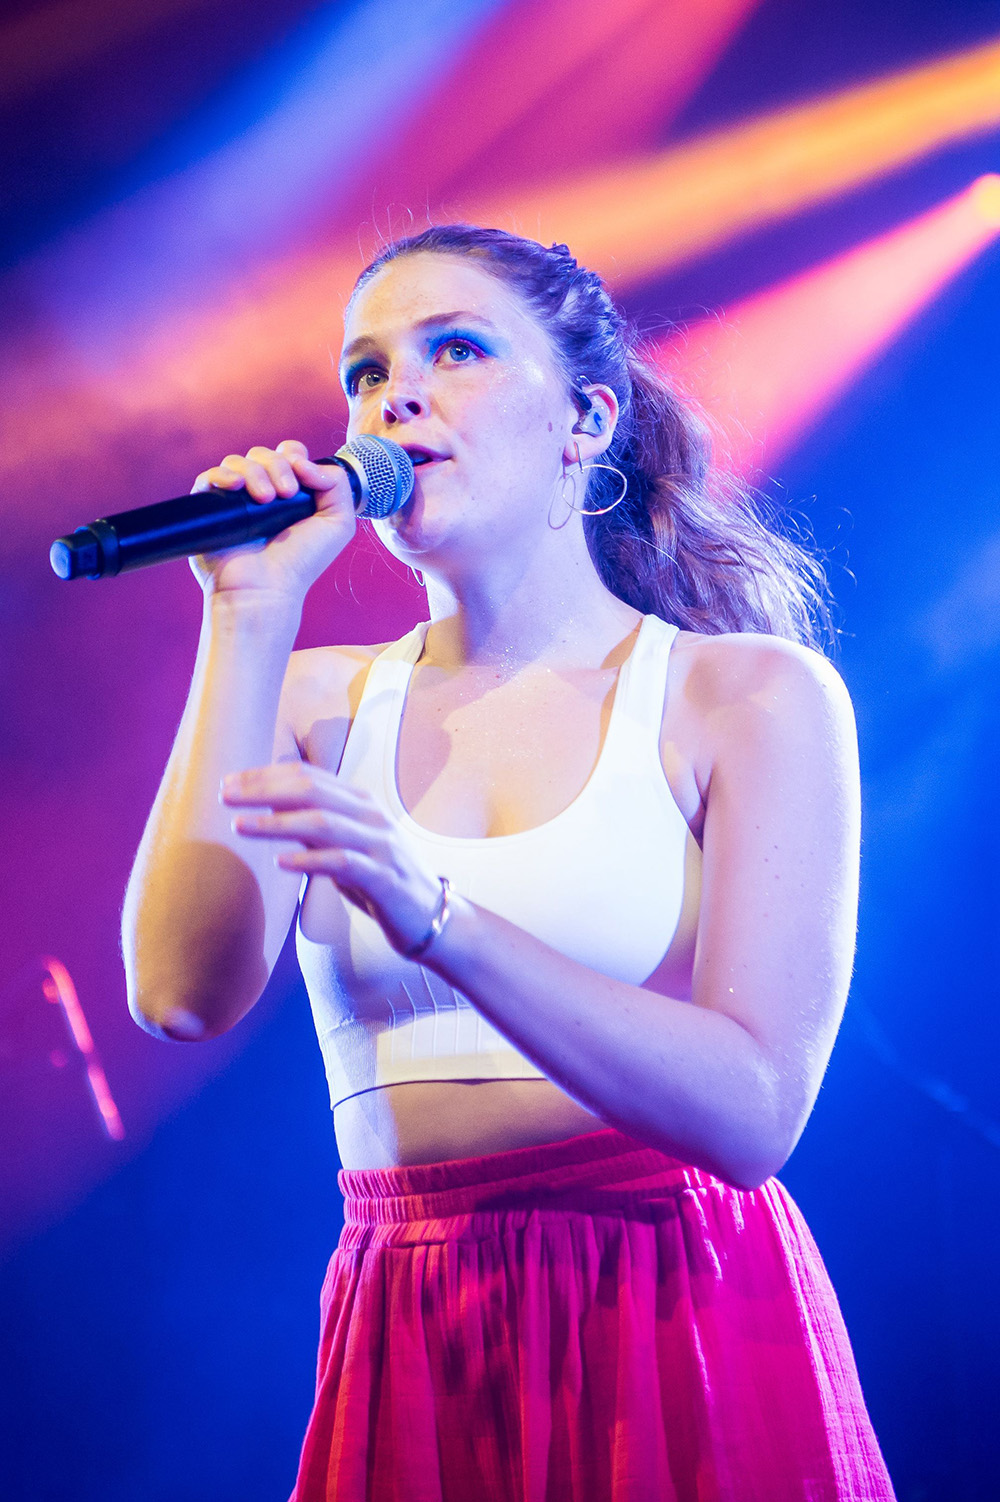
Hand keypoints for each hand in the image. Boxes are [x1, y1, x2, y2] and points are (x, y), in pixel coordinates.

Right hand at [190, 440, 356, 601]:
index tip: (300, 477)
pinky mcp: (209, 509)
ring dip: (255, 473)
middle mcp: (261, 492)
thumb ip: (337, 485)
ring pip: (238, 462)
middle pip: (264, 454)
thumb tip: (308, 463)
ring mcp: (235, 500)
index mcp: (289, 493)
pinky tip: (235, 487)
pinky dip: (222, 475)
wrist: (266, 589)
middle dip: (277, 466)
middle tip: (285, 494)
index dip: (294, 455)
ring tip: (265, 500)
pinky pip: (209, 476)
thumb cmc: (301, 563)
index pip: (288, 454)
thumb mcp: (338, 524)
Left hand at [222, 762, 443, 955]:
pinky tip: (281, 862)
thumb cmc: (378, 878)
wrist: (431, 916)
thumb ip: (312, 824)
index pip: (308, 775)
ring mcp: (380, 845)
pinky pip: (343, 863)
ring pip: (324, 822)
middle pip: (311, 790)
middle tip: (225, 795)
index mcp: (360, 802)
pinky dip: (310, 860)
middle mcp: (371, 816)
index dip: (266, 776)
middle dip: (264, 790)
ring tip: (241, 826)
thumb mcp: (343, 844)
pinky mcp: (384, 878)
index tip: (229, 782)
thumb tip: (267, 806)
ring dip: (278, 822)